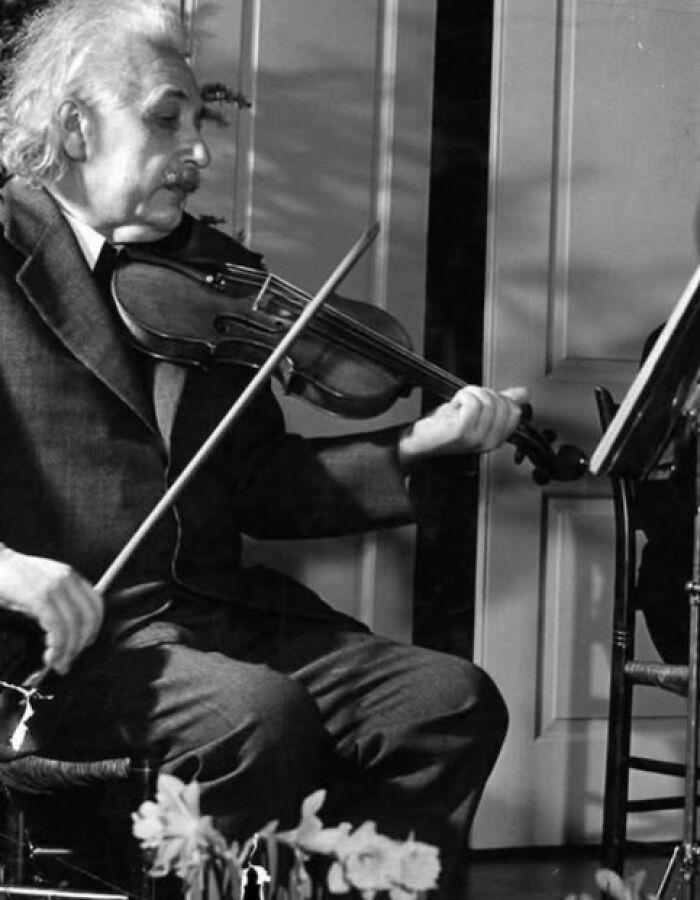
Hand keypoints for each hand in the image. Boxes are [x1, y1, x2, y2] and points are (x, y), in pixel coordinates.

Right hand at [0, 547, 103, 674]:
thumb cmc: (11, 580)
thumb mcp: (42, 588)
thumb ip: (58, 604)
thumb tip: (68, 633)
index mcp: (69, 576)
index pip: (96, 603)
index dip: (95, 628)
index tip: (86, 643)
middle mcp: (66, 579)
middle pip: (88, 617)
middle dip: (80, 644)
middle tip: (69, 660)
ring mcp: (53, 587)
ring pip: (74, 625)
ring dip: (69, 650)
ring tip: (58, 663)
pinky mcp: (38, 596)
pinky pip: (57, 627)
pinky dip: (57, 646)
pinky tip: (50, 655)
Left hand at [397, 385, 530, 469]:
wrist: (419, 439)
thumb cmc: (444, 428)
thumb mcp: (477, 411)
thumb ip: (502, 402)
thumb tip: (523, 393)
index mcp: (497, 438)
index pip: (514, 411)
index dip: (497, 397)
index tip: (481, 400)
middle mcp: (489, 442)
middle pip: (502, 404)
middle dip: (483, 394)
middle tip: (466, 403)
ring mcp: (476, 438)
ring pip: (486, 401)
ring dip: (469, 395)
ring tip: (458, 406)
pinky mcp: (462, 432)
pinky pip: (472, 402)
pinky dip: (461, 397)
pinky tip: (453, 407)